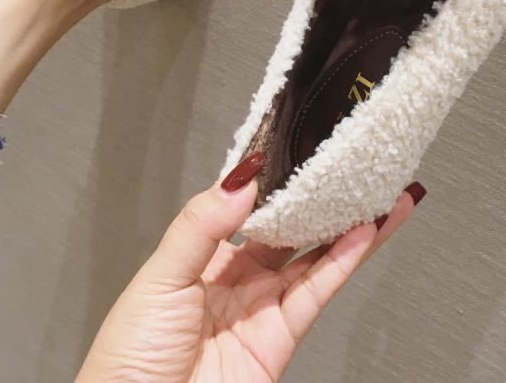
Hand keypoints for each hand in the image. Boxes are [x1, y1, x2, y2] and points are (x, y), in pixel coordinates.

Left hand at [76, 152, 423, 381]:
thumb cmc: (128, 359)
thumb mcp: (159, 276)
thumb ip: (201, 225)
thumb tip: (240, 179)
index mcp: (202, 257)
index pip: (247, 207)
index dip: (274, 180)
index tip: (298, 147)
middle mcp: (237, 279)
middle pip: (288, 229)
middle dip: (319, 199)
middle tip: (348, 166)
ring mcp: (261, 307)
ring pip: (313, 256)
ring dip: (348, 225)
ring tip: (377, 193)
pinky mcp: (281, 337)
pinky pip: (318, 289)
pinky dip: (345, 260)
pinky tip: (366, 231)